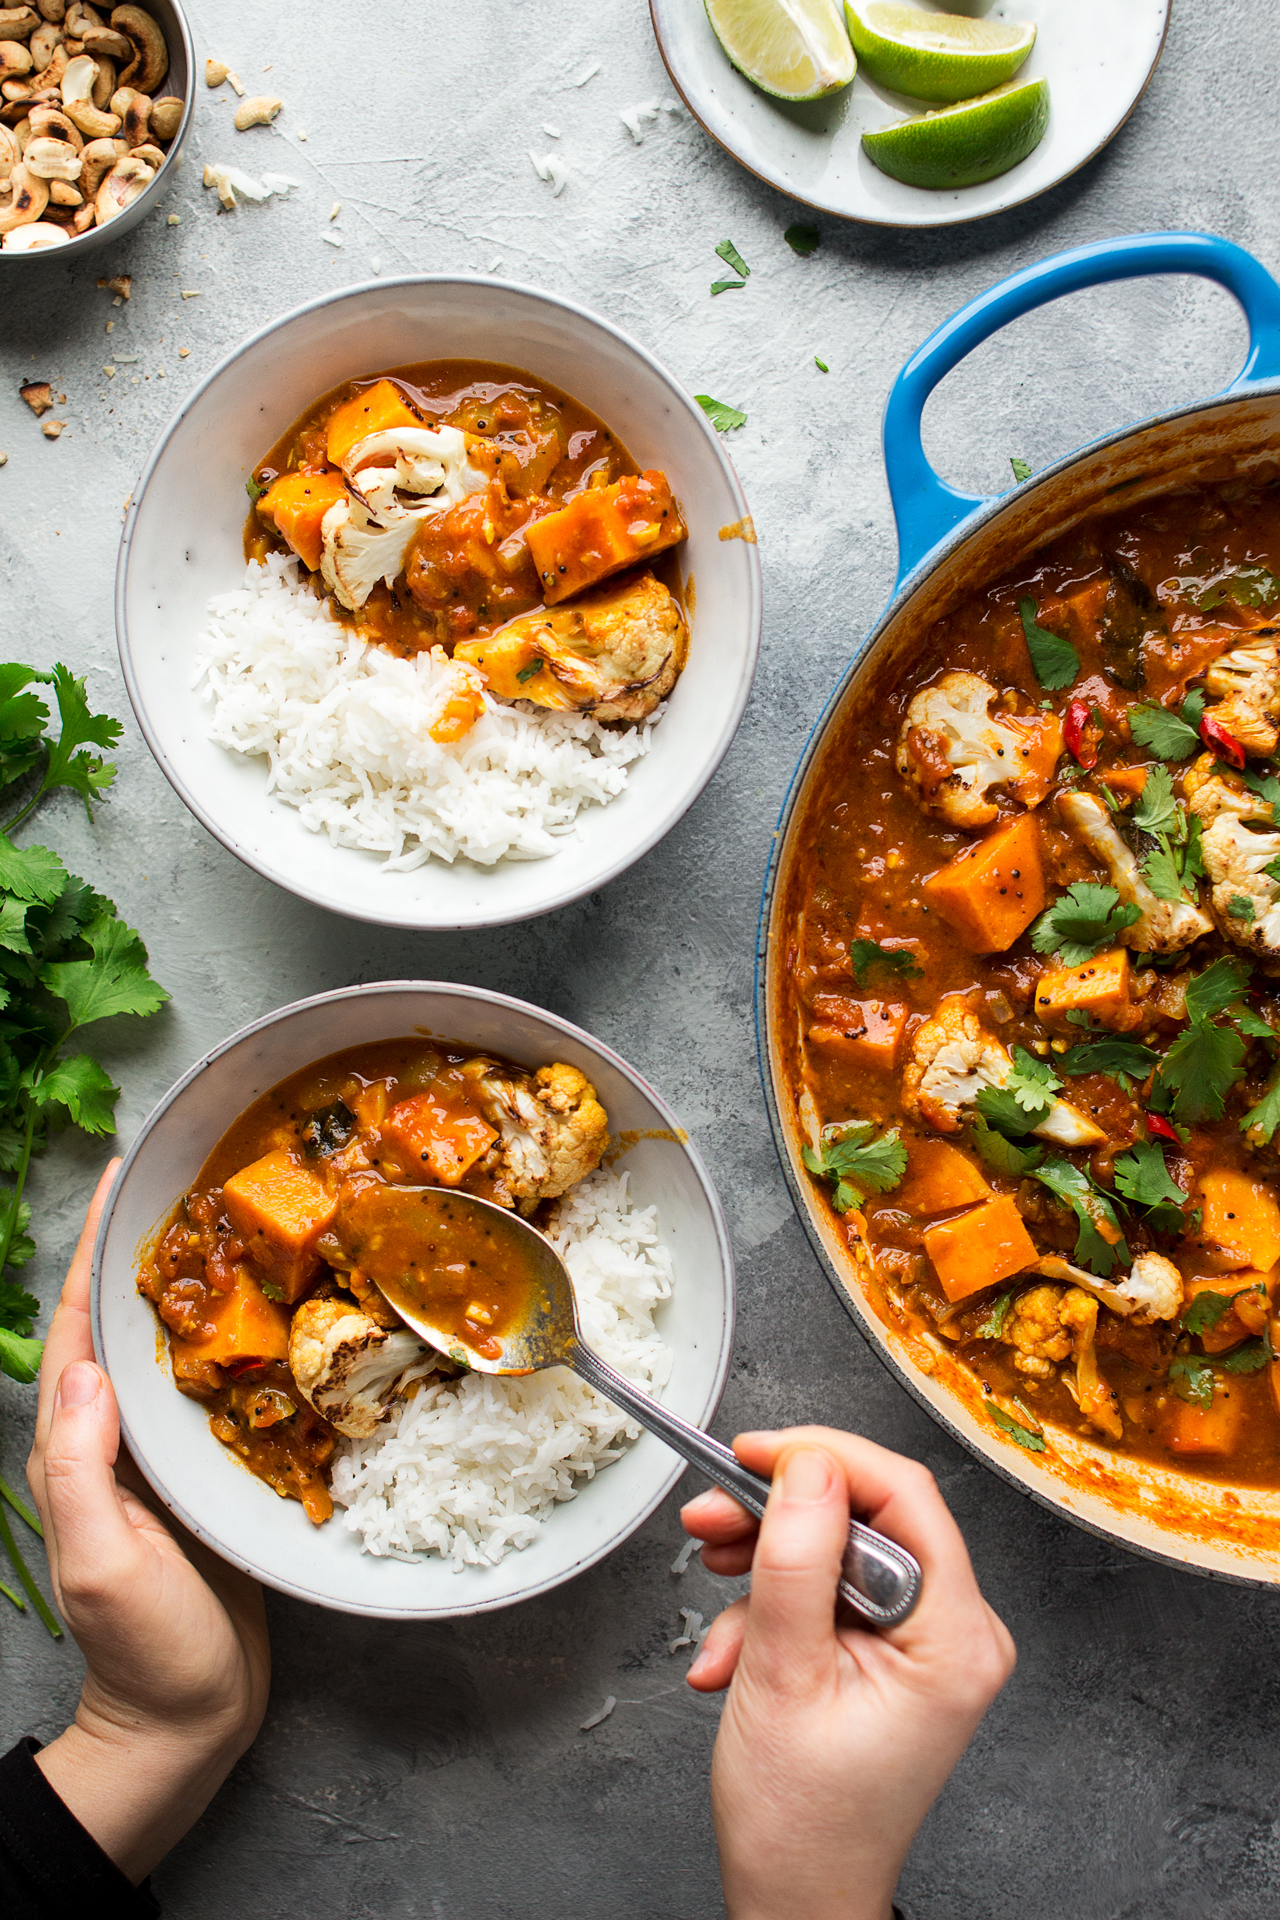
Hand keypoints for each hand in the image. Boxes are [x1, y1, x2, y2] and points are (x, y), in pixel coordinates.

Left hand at [25, 1162, 270, 1884]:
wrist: (190, 1720)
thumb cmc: (142, 1649)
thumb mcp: (103, 1561)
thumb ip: (83, 1466)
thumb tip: (84, 1366)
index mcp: (82, 1443)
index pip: (80, 1324)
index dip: (100, 1247)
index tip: (129, 1176)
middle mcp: (123, 1433)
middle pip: (136, 1318)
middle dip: (162, 1244)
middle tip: (209, 1174)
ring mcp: (173, 1452)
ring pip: (192, 1345)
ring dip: (217, 1282)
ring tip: (261, 1221)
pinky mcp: (224, 1471)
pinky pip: (241, 1389)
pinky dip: (264, 1340)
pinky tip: (301, 1310)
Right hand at [680, 1428, 1014, 1919]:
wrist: (797, 1900)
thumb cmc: (801, 1821)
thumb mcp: (781, 1671)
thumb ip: (796, 1557)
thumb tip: (806, 1465)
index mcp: (956, 1637)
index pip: (903, 1495)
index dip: (823, 1457)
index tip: (753, 1451)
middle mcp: (957, 1633)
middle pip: (867, 1518)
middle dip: (778, 1515)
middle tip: (711, 1515)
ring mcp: (928, 1646)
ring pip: (840, 1551)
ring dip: (765, 1565)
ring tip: (713, 1589)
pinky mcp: (895, 1656)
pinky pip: (832, 1594)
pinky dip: (774, 1608)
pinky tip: (732, 1650)